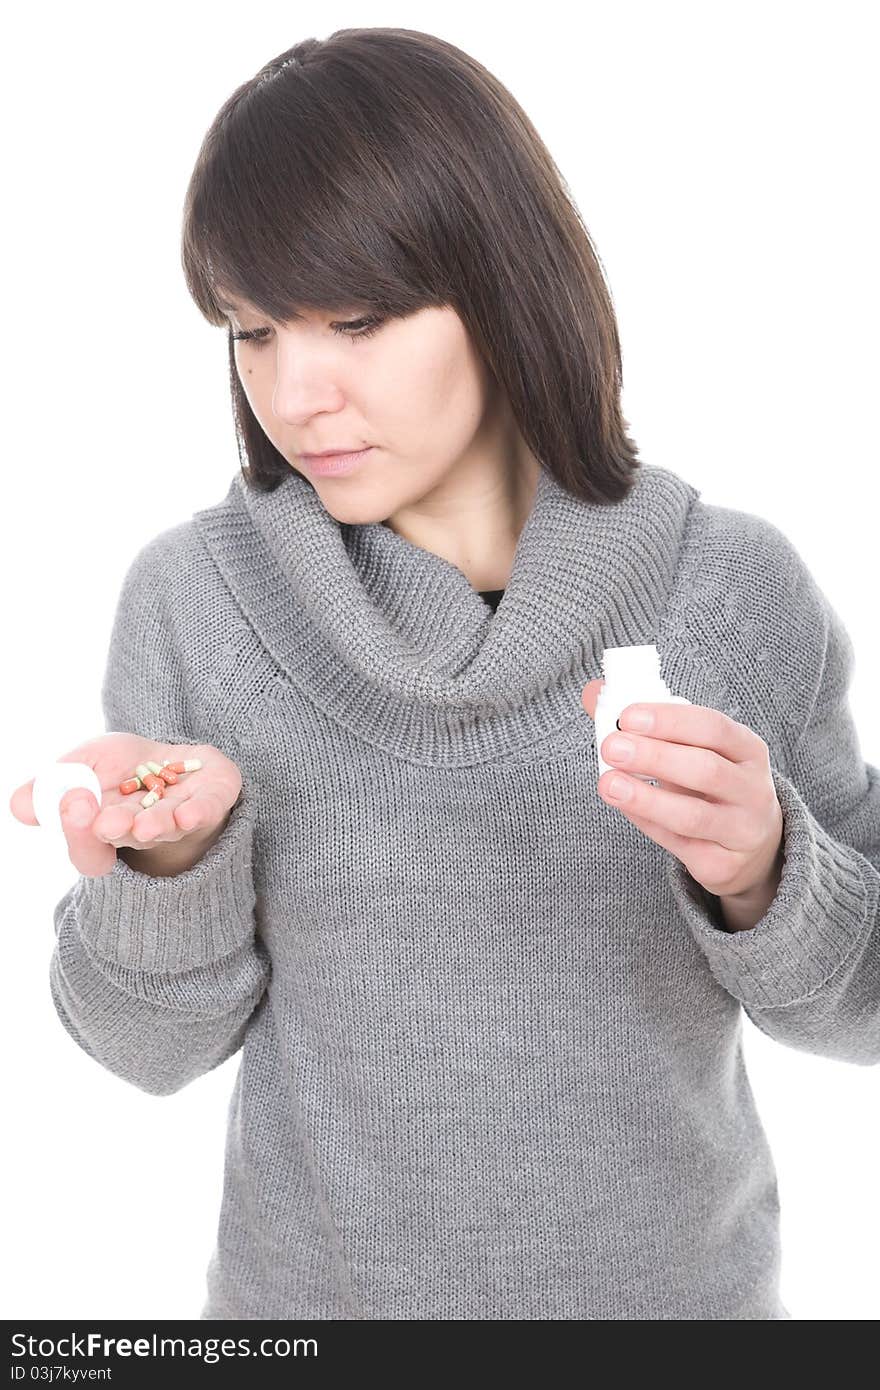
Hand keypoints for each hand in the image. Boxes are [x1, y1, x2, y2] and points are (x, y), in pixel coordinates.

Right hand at [8, 731, 241, 878]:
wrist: (175, 759)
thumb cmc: (121, 770)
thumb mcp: (81, 769)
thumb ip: (52, 786)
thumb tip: (20, 806)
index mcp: (108, 834)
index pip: (90, 854)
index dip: (81, 837)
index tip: (73, 807)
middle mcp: (145, 833)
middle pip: (129, 840)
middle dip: (118, 829)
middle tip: (106, 822)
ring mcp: (182, 819)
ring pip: (167, 827)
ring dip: (155, 825)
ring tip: (144, 823)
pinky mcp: (214, 800)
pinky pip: (208, 810)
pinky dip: (199, 812)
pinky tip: (189, 813)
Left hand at [581, 679, 783, 922]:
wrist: (751, 846)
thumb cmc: (711, 784)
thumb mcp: (692, 749)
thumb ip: (645, 723)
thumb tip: (592, 693)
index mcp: (748, 750)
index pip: (714, 727)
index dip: (670, 721)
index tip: (627, 716)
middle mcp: (753, 790)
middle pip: (705, 769)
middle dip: (654, 756)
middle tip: (611, 746)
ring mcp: (742, 830)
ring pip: (692, 815)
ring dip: (645, 798)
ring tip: (607, 783)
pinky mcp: (723, 864)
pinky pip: (678, 843)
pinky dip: (647, 822)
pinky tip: (623, 805)